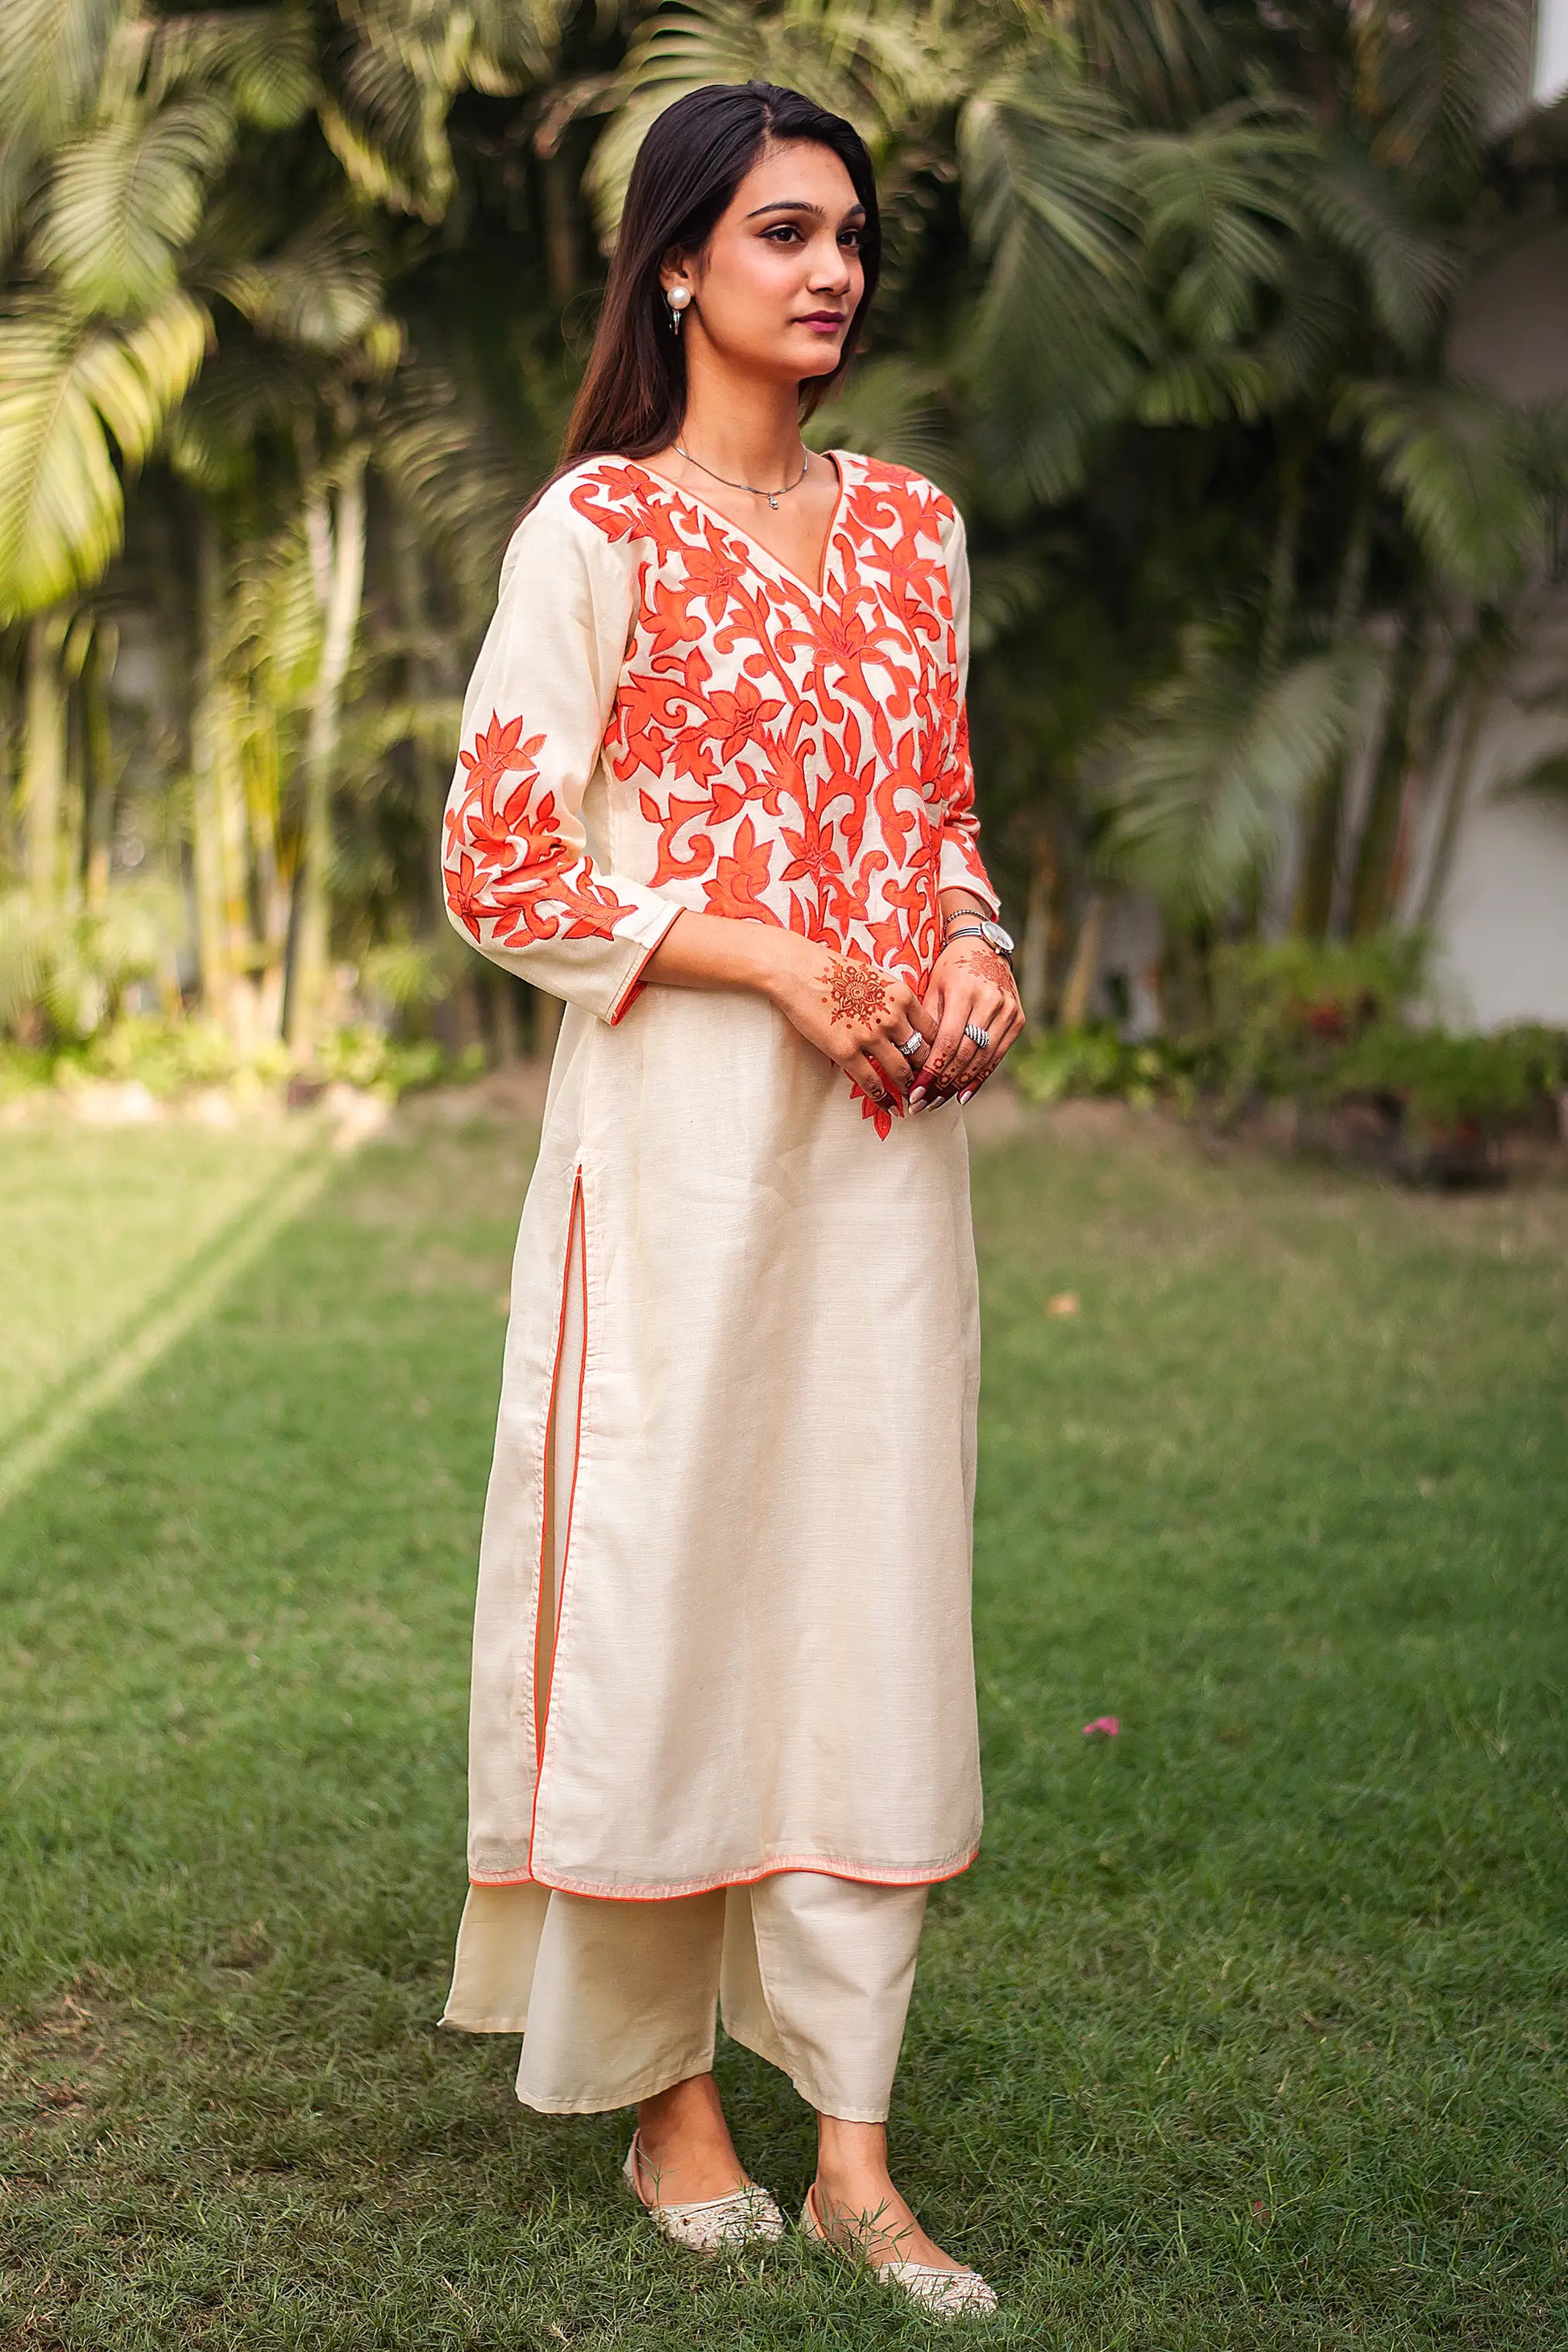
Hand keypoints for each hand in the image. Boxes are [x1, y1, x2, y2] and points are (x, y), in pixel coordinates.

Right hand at [757, 930, 936, 1115]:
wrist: (799, 971)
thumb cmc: (835, 970)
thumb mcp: (877, 978)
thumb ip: (894, 1001)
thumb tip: (905, 1021)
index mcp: (903, 997)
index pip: (933, 1031)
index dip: (938, 1051)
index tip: (937, 1063)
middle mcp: (892, 1018)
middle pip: (922, 1054)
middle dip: (928, 1074)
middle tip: (931, 1086)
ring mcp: (870, 1036)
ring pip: (901, 1072)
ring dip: (909, 1088)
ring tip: (913, 1099)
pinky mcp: (846, 1051)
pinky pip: (871, 1082)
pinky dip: (884, 1099)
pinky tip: (890, 1107)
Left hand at [913, 939, 1023, 1105]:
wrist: (984, 946)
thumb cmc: (949, 967)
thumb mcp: (932, 987)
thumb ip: (926, 1023)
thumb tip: (911, 1064)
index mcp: (964, 991)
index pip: (947, 1041)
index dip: (932, 1070)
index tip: (916, 1091)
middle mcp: (990, 1001)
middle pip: (965, 1053)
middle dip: (943, 1082)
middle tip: (923, 1103)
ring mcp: (1008, 1010)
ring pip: (982, 1058)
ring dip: (959, 1085)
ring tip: (938, 1102)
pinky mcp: (1018, 1018)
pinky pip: (997, 1055)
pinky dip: (980, 1077)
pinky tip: (963, 1095)